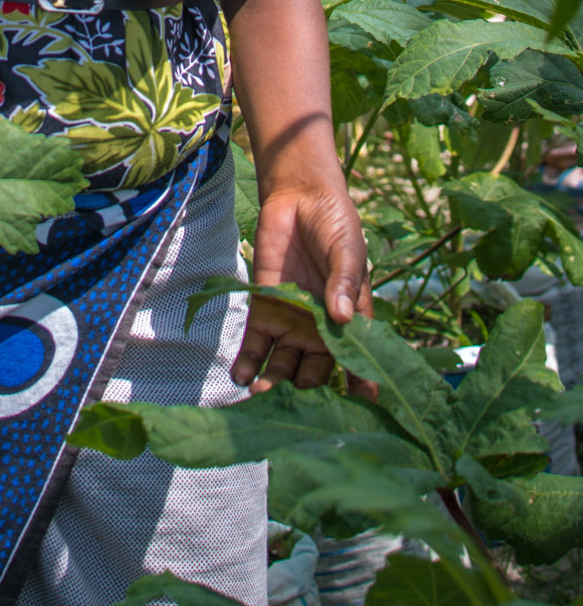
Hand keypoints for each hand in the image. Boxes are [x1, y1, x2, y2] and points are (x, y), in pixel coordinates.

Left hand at [231, 177, 372, 394]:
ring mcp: (291, 321)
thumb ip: (344, 281)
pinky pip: (256, 342)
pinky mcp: (264, 308)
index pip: (358, 358)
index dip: (362, 383)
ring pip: (283, 362)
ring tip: (262, 389)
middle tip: (300, 392)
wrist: (300, 197)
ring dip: (273, 379)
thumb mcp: (347, 251)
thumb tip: (342, 316)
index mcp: (349, 318)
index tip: (362, 408)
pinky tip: (242, 377)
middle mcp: (320, 328)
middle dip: (308, 384)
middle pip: (315, 368)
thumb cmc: (335, 225)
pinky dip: (248, 360)